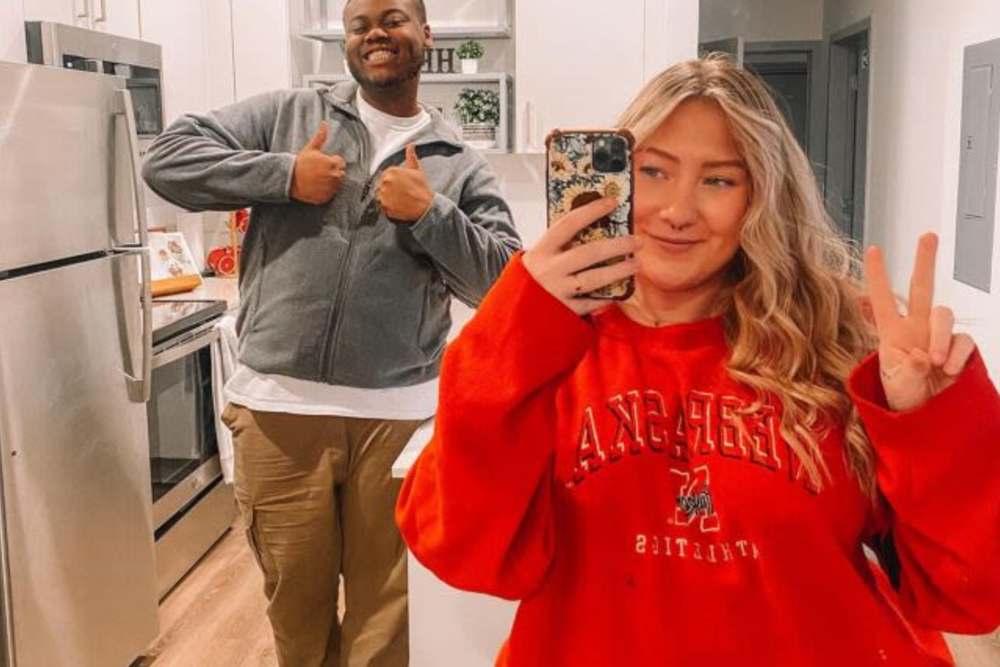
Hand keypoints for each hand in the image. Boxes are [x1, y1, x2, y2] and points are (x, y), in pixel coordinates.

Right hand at [290, 122, 345, 204]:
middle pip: (340, 174)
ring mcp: (330, 188)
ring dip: (330, 182)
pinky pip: (330, 194)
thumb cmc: (300, 163)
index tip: (321, 163)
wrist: (289, 179)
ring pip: (336, 184)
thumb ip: (320, 136)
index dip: (331, 162)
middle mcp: (334, 176)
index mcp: (332, 163)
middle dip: (332, 172)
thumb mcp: (311, 148)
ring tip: (317, 179)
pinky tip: (316, 187)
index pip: (340, 162)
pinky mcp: (326, 197)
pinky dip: (325, 192)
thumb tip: (325, 123)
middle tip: (318, 172)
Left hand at [378, 144, 433, 222]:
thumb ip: (410, 156)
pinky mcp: (384, 207)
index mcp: (391, 171)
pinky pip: (382, 207)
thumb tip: (411, 145)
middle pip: (381, 186)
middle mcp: (385, 182)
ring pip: (381, 196)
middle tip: (401, 194)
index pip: (385, 176)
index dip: (394, 182)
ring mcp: (384, 195)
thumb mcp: (417, 170)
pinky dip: (389, 208)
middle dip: (389, 190)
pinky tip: (399, 206)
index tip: (401, 187)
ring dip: (388, 199)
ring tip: (400, 200)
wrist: (426, 206)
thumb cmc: (422, 188)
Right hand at [522, 197, 640, 315]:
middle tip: (636, 241)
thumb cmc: (531, 280)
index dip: (591, 211)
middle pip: (589, 253)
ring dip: (619, 271)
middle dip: (617, 246)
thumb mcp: (538, 258)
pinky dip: (607, 297)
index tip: (612, 201)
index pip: (568, 224)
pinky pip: (592, 303)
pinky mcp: (564, 312)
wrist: (512, 312)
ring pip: (595, 279)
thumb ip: (560, 246)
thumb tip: (595, 227)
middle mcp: (549, 270)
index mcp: (541, 251)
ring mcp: (557, 292)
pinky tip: (619, 291)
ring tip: (635, 264)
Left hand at [864, 232, 975, 410]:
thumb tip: (920, 355)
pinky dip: (957, 355)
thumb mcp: (896, 387)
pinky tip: (948, 370)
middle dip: (925, 261)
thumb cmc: (904, 398)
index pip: (882, 299)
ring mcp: (939, 336)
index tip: (874, 249)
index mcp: (891, 334)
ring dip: (941, 336)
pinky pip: (963, 341)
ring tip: (936, 362)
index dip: (877, 275)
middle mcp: (916, 328)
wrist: (928, 418)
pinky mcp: (959, 349)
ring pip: (944, 314)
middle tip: (928, 235)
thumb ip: (905, 371)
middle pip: (921, 288)